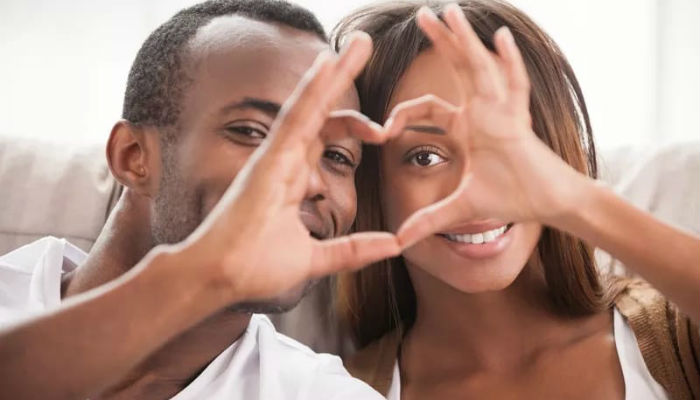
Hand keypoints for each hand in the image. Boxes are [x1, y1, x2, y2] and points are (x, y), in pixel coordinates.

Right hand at [173, 33, 399, 301]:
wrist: (219, 279)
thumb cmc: (254, 267)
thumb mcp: (316, 258)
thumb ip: (353, 251)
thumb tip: (393, 245)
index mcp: (293, 176)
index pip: (325, 135)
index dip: (354, 124)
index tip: (383, 133)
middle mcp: (284, 160)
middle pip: (320, 110)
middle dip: (343, 79)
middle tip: (364, 46)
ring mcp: (274, 157)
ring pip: (309, 105)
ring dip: (334, 72)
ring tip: (358, 44)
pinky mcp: (267, 161)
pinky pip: (293, 119)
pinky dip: (311, 90)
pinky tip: (329, 63)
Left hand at [391, 4, 587, 247]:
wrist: (549, 204)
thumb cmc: (511, 199)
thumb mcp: (460, 209)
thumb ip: (429, 221)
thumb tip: (399, 241)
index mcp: (466, 127)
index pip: (428, 107)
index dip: (403, 112)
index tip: (382, 128)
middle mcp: (482, 112)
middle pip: (458, 68)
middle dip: (442, 41)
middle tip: (423, 13)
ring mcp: (502, 112)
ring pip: (481, 68)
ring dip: (466, 40)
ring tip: (450, 11)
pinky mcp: (519, 122)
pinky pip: (514, 87)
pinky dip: (509, 63)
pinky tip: (500, 37)